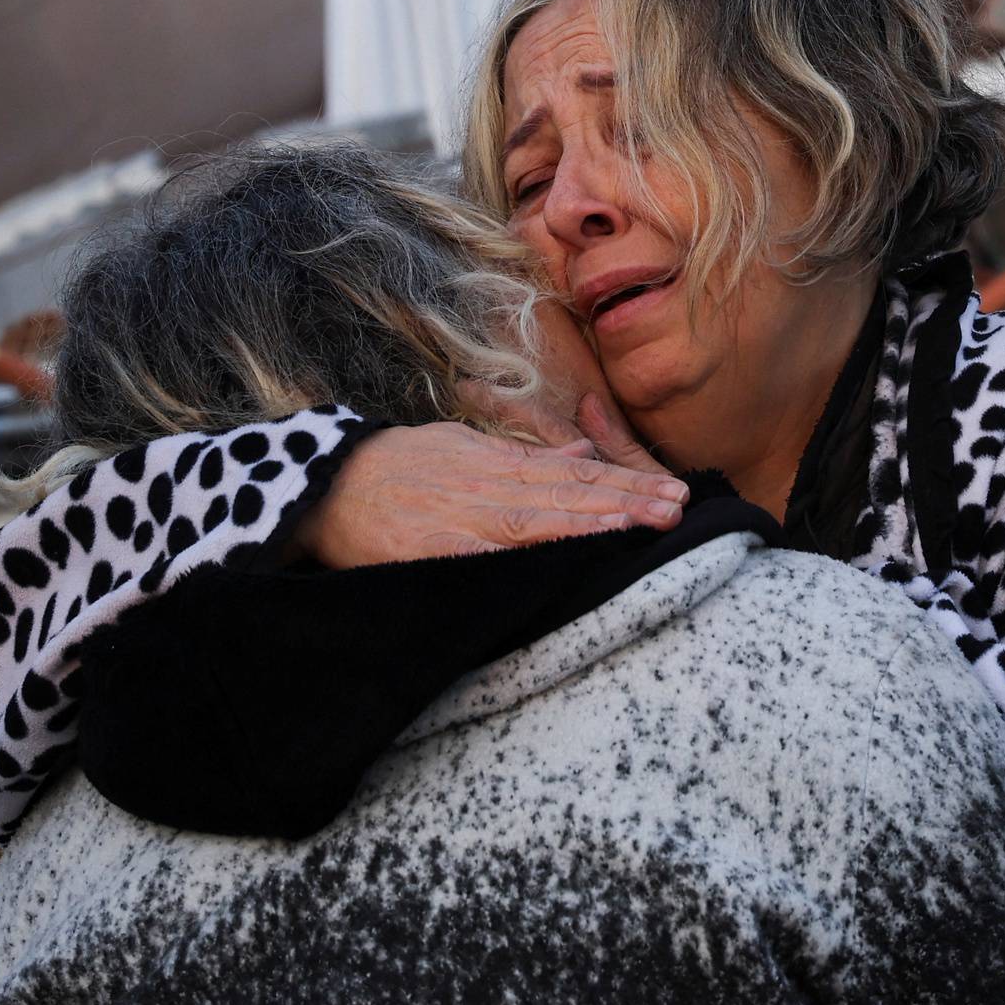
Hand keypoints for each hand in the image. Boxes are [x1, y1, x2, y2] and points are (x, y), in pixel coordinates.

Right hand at [297, 422, 690, 567]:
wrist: (327, 483)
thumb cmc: (398, 466)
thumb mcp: (465, 444)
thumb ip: (525, 451)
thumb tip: (583, 453)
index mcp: (498, 462)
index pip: (574, 475)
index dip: (624, 484)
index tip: (670, 492)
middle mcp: (489, 484)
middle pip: (569, 494)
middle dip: (627, 502)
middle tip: (678, 509)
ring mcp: (463, 516)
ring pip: (539, 519)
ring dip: (594, 523)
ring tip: (643, 526)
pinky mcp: (435, 548)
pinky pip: (487, 556)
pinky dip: (525, 555)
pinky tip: (563, 561)